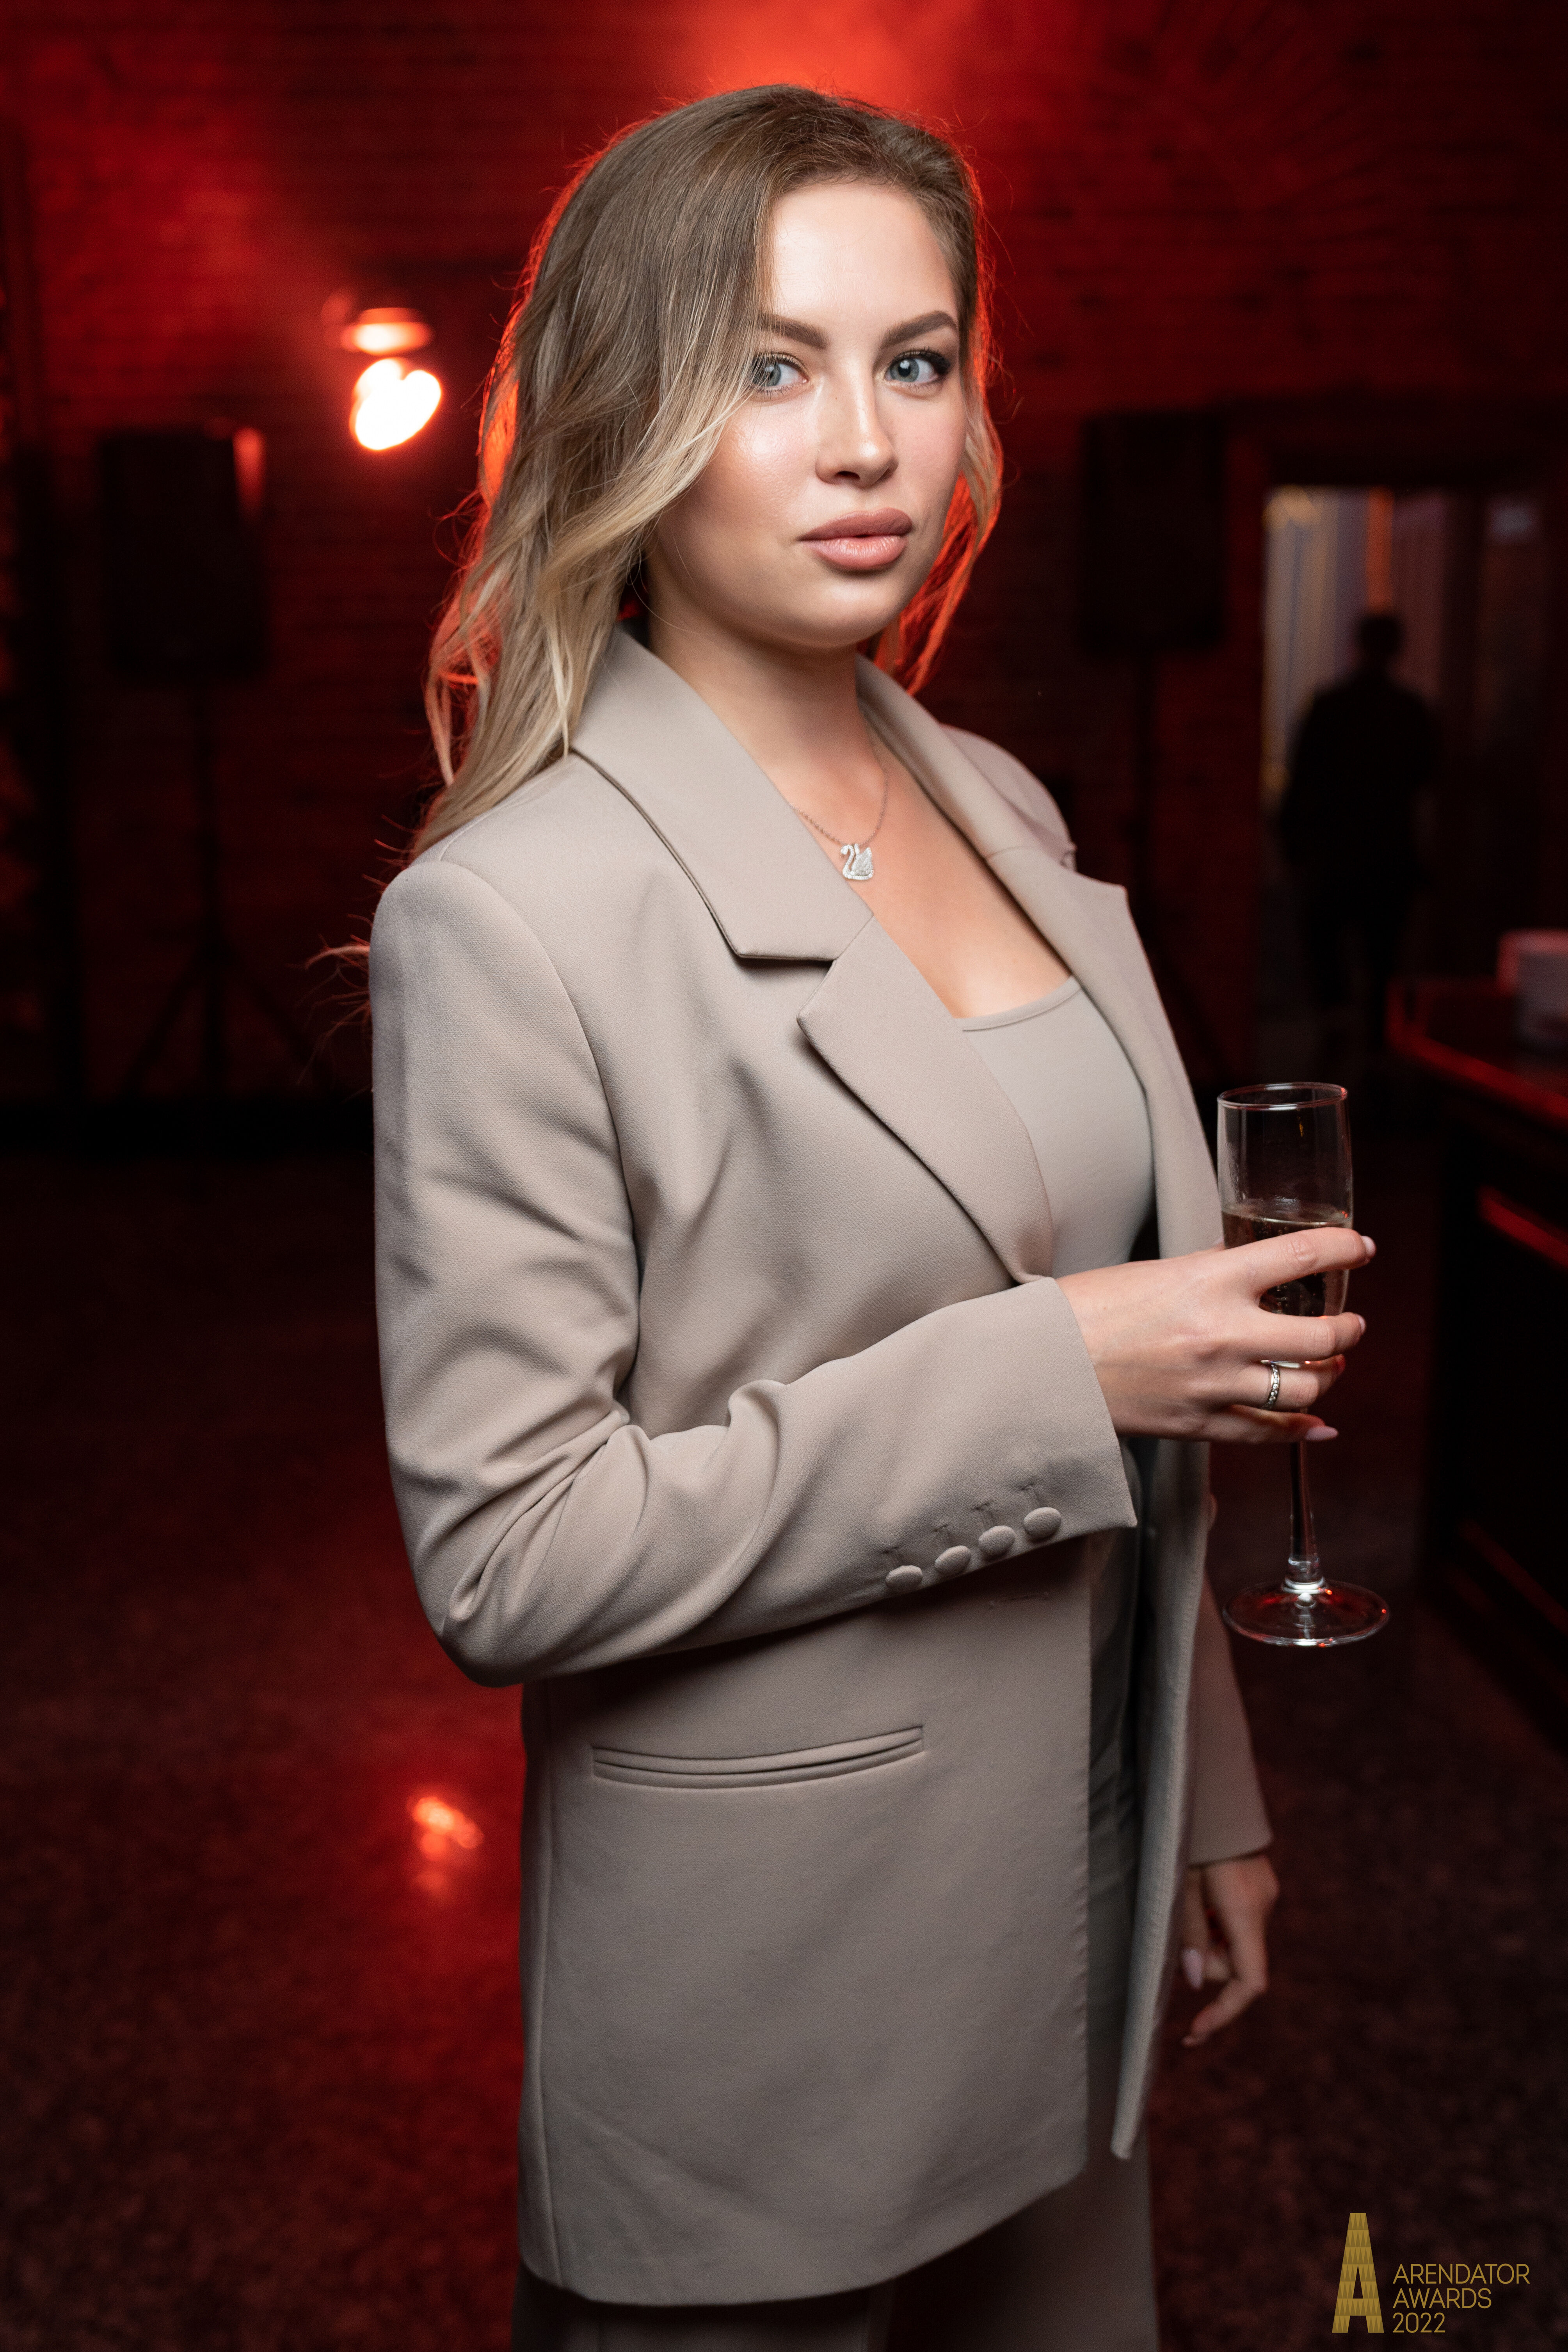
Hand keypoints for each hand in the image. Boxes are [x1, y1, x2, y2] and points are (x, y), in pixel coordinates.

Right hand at [1055, 1228, 1373, 1442]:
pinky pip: (1268, 1434)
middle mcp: (1223, 1334)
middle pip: (1323, 1337)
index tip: (1360, 1248)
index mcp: (1210, 1281)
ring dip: (1328, 1377)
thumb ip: (1212, 1270)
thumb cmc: (1087, 1309)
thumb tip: (1253, 1268)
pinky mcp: (1199, 1424)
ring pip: (1304, 1389)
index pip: (1302, 1257)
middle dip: (1349, 1329)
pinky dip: (1301, 1431)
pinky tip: (1318, 1426)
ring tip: (1329, 1366)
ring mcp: (1215, 1385)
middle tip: (1351, 1323)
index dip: (1344, 1249)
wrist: (1041, 1365)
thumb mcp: (1157, 1272)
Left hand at [1179, 1852, 1279, 2045]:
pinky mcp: (1259, 1888)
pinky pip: (1239, 1925)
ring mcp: (1265, 1897)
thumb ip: (1188, 1933)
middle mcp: (1263, 1908)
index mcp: (1245, 1912)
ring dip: (1211, 1944)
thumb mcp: (1181, 1884)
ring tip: (1187, 1904)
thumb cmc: (1191, 1837)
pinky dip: (1218, 1927)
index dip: (1223, 2014)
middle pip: (1238, 1965)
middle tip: (1176, 1937)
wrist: (1214, 1793)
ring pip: (1238, 1946)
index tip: (1194, 2032)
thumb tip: (1192, 1982)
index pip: (1248, 1983)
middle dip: (1206, 1965)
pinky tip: (1201, 1899)